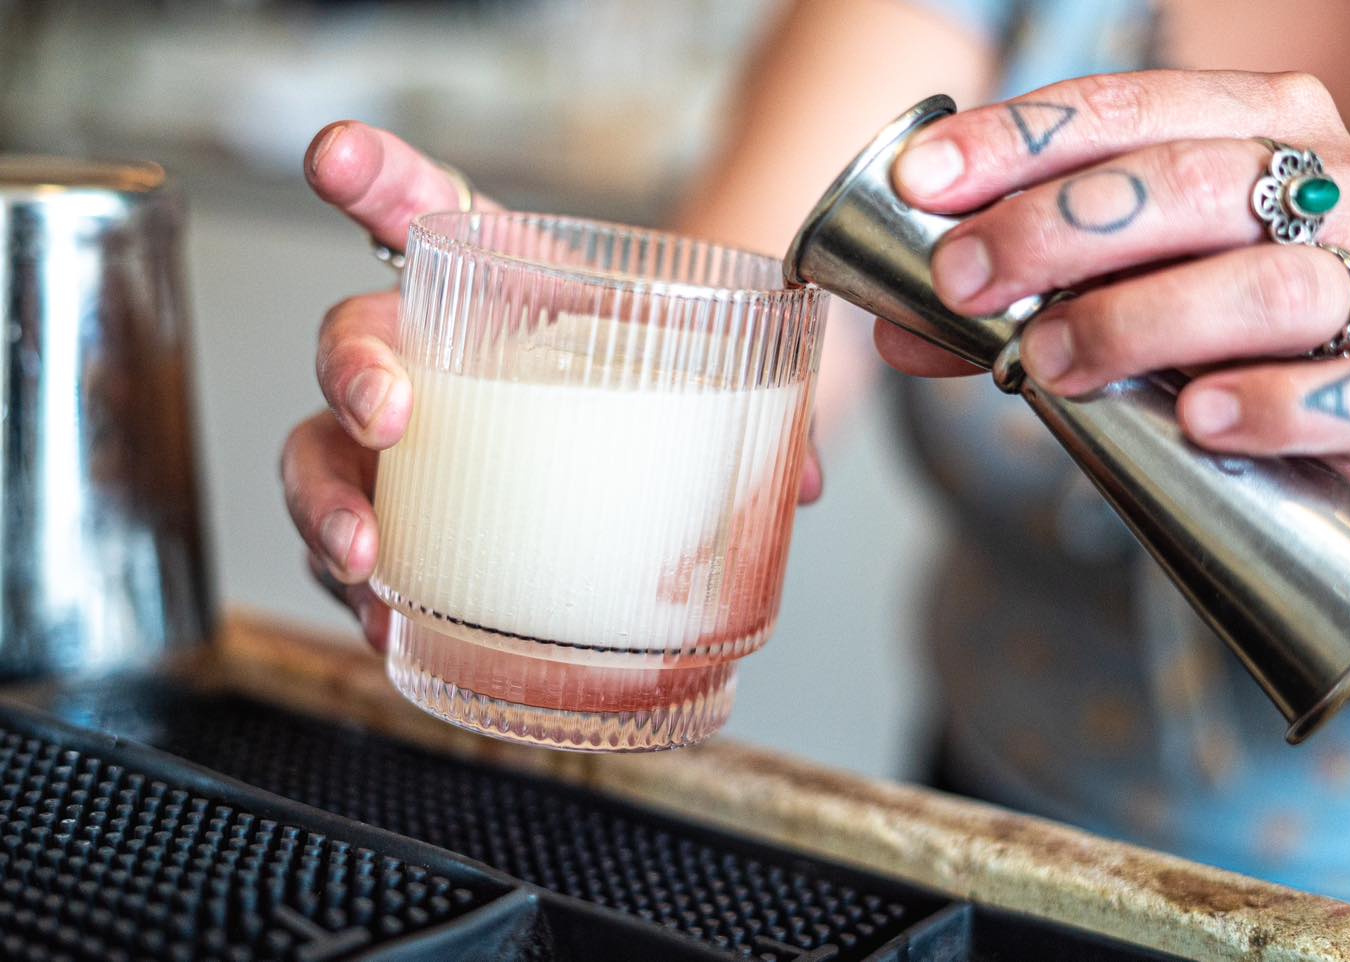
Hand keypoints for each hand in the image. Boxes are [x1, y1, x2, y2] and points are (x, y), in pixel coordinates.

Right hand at [282, 122, 823, 648]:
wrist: (613, 419)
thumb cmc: (628, 365)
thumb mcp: (684, 353)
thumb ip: (751, 397)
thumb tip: (801, 477)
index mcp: (490, 276)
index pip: (418, 202)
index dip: (371, 173)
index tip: (339, 153)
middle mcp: (424, 349)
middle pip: (352, 340)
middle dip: (354, 372)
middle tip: (390, 413)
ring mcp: (397, 438)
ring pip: (321, 453)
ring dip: (328, 503)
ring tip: (365, 556)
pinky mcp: (399, 516)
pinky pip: (350, 551)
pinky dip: (358, 591)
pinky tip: (386, 622)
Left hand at [883, 70, 1349, 507]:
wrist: (1320, 407)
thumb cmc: (1199, 321)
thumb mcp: (1106, 279)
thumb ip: (1011, 293)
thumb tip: (896, 328)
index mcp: (1253, 121)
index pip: (1126, 107)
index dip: (1018, 141)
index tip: (923, 183)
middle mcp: (1330, 181)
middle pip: (1186, 182)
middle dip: (1054, 230)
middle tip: (960, 283)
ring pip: (1261, 286)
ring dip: (1135, 322)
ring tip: (1047, 365)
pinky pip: (1336, 394)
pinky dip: (1260, 405)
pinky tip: (1193, 418)